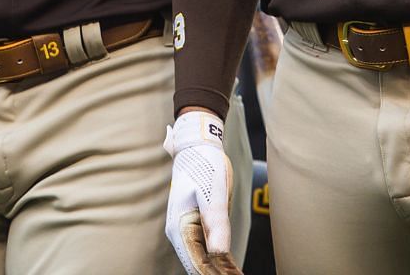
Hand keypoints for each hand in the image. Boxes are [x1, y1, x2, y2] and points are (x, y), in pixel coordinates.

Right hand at [164, 110, 242, 274]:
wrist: (195, 147)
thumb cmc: (205, 166)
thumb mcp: (214, 193)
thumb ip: (216, 223)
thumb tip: (219, 253)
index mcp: (180, 226)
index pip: (197, 263)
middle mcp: (178, 231)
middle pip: (198, 265)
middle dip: (217, 274)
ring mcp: (184, 229)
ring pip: (201, 259)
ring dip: (218, 270)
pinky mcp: (193, 226)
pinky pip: (204, 250)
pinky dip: (217, 261)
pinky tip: (231, 268)